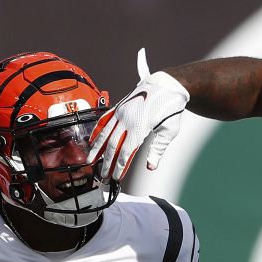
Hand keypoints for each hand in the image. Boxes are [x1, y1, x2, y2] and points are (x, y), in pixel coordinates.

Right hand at [88, 48, 189, 181]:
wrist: (167, 85)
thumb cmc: (171, 108)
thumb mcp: (170, 131)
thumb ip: (158, 149)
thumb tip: (150, 166)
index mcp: (140, 127)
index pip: (126, 152)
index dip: (120, 166)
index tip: (116, 177)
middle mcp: (127, 119)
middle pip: (112, 145)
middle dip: (106, 162)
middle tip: (103, 175)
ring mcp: (121, 112)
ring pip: (104, 133)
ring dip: (96, 149)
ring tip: (90, 160)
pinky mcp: (119, 106)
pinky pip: (104, 120)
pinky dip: (96, 131)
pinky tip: (91, 140)